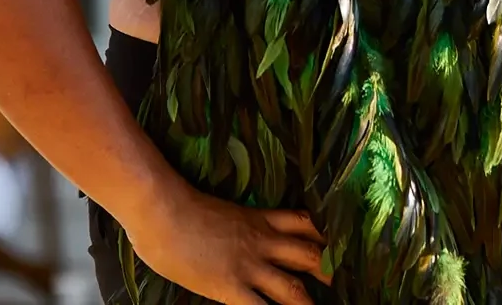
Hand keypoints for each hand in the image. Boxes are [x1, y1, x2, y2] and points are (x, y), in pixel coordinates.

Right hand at [126, 178, 329, 304]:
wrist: (162, 209)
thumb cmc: (177, 205)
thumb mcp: (218, 211)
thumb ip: (232, 224)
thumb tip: (228, 238)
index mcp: (258, 218)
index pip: (302, 222)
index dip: (322, 235)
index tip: (334, 245)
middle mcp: (262, 241)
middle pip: (309, 254)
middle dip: (327, 271)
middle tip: (339, 283)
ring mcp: (249, 265)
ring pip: (294, 288)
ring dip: (308, 303)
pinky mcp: (231, 287)